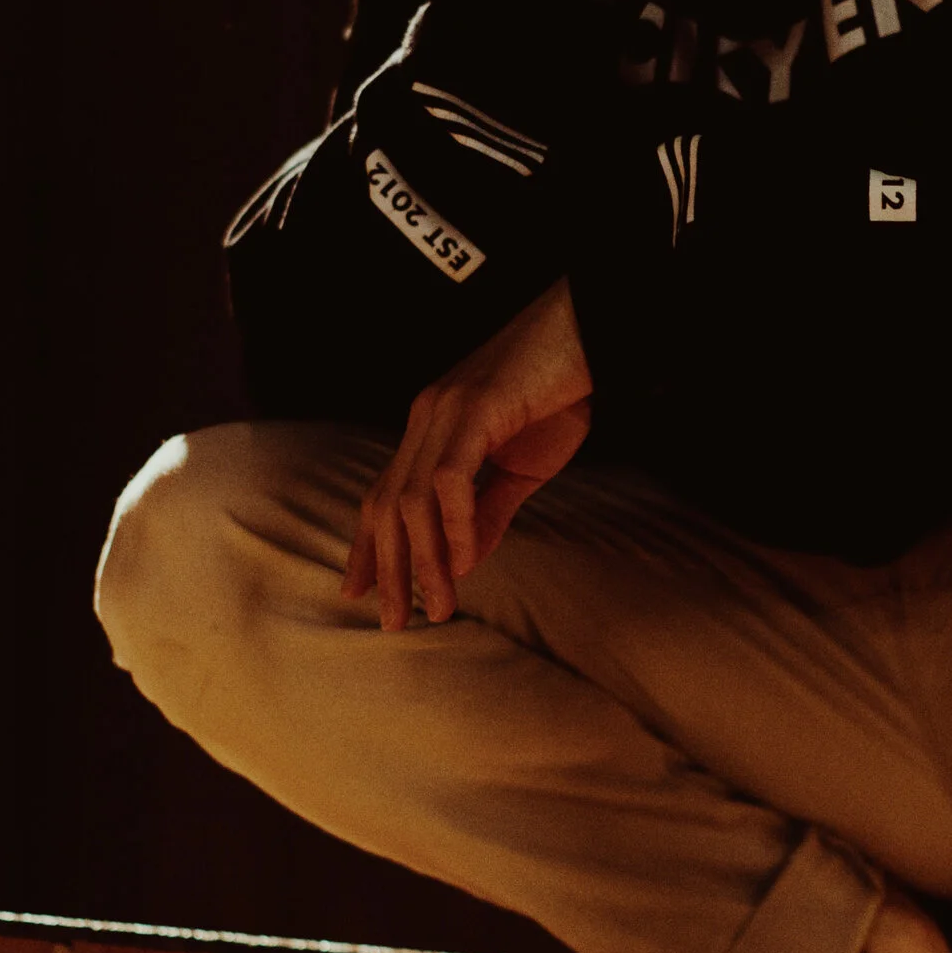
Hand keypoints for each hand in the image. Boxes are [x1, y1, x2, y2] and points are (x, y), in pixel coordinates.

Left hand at [343, 275, 594, 628]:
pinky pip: (451, 479)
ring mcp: (448, 410)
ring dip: (423, 560)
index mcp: (432, 427)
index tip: (357, 592)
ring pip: (413, 498)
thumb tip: (462, 562)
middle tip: (394, 620)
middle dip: (387, 567)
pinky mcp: (476, 406)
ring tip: (439, 606)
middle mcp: (427, 417)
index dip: (367, 545)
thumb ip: (488, 512)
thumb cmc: (562, 393)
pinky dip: (454, 525)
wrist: (594, 332)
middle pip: (387, 503)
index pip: (383, 494)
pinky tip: (465, 559)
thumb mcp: (522, 467)